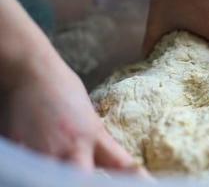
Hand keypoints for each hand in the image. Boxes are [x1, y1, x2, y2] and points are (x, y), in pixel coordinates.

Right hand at [3, 51, 136, 171]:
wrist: (32, 72)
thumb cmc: (63, 88)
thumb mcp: (88, 115)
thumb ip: (96, 139)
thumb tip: (103, 158)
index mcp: (94, 135)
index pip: (121, 164)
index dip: (134, 178)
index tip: (147, 183)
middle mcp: (73, 146)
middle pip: (84, 179)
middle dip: (88, 182)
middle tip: (90, 177)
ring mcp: (46, 150)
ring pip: (58, 178)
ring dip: (63, 177)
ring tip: (64, 164)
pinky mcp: (22, 150)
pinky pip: (32, 169)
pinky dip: (37, 170)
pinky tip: (40, 159)